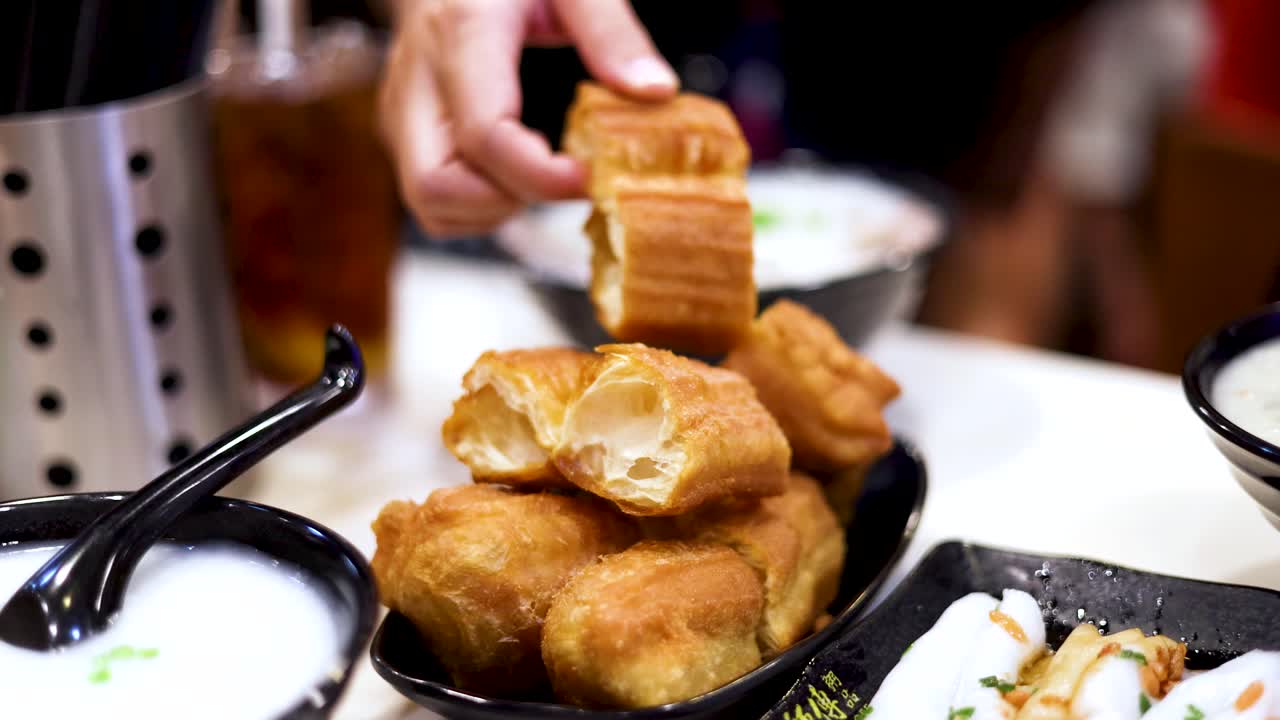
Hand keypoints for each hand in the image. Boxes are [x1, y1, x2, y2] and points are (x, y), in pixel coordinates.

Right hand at [381, 0, 678, 237]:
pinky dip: (475, 208)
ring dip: (492, 210)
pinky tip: (512, 175)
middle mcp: (418, 79)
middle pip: (435, 186)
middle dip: (508, 202)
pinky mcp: (401, 128)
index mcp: (461, 34)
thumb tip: (654, 92)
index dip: (541, 175)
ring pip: (429, 203)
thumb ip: (612, 33)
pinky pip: (430, 201)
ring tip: (539, 175)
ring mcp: (401, 109)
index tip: (591, 176)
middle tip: (560, 178)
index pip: (485, 135)